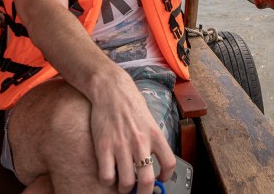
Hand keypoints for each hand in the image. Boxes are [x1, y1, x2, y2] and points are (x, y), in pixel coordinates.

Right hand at [89, 73, 175, 192]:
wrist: (111, 90)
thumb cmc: (131, 105)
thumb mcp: (149, 120)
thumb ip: (152, 139)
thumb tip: (154, 159)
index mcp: (155, 135)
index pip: (169, 164)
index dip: (166, 177)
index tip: (161, 179)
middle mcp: (140, 143)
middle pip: (147, 181)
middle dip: (144, 193)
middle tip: (140, 192)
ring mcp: (121, 146)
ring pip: (126, 183)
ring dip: (124, 188)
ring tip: (123, 184)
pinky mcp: (103, 147)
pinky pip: (106, 176)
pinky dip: (108, 181)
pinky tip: (109, 174)